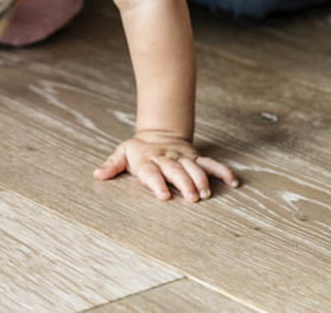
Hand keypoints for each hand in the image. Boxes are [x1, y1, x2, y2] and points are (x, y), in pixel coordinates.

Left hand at [93, 131, 239, 201]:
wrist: (159, 132)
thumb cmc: (139, 150)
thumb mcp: (122, 153)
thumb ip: (112, 165)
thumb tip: (97, 175)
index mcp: (148, 161)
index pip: (152, 173)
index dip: (157, 184)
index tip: (164, 196)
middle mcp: (167, 160)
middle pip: (177, 171)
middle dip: (185, 184)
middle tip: (192, 198)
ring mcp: (184, 158)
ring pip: (195, 168)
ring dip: (203, 180)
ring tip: (208, 194)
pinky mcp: (196, 158)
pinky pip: (212, 164)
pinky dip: (223, 172)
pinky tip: (233, 183)